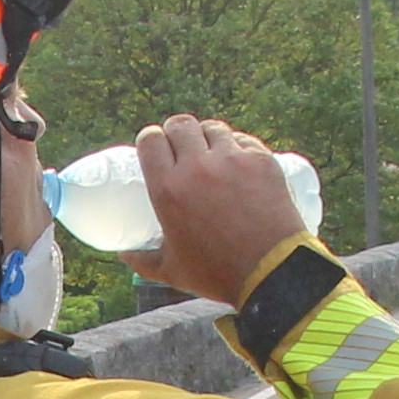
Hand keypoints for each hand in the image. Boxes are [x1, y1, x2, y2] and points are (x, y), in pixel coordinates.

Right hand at [132, 113, 306, 301]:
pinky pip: (243, 140)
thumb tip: (125, 255)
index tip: (155, 145)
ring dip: (208, 136)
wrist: (272, 273)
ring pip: (213, 128)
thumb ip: (144, 261)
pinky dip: (237, 146)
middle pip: (180, 124)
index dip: (150, 138)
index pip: (150, 140)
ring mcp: (232, 160)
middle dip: (177, 132)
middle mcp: (196, 167)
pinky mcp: (261, 160)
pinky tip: (237, 161)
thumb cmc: (218, 273)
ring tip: (211, 151)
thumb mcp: (172, 271)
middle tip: (182, 146)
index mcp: (168, 190)